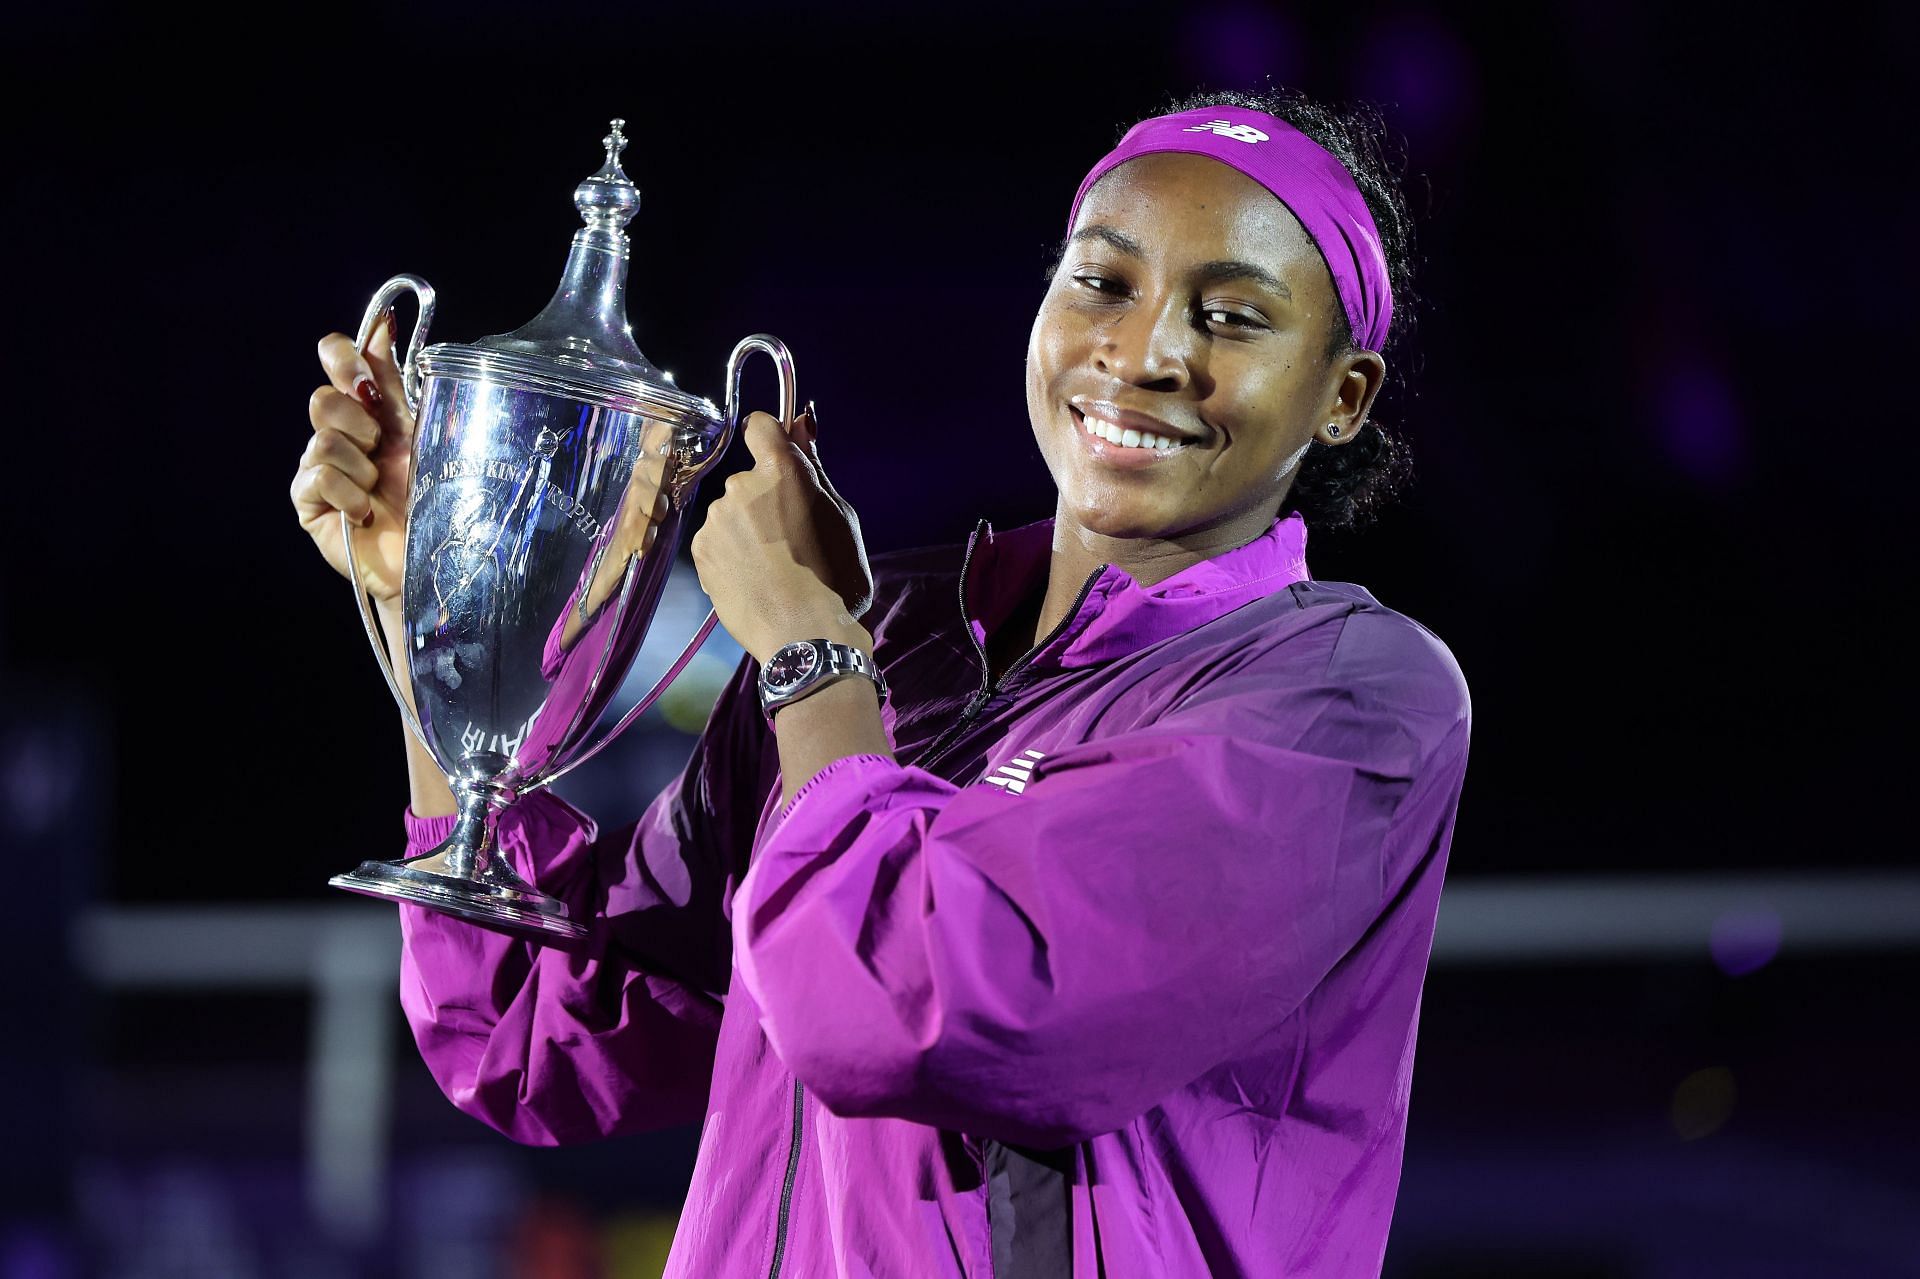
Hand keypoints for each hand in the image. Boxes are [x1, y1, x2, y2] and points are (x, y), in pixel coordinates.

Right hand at [292, 313, 413, 601]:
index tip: (366, 375)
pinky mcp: (308, 500)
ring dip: (361, 467)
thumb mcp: (422, 433)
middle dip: (358, 423)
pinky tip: (366, 512)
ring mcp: (319, 466)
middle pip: (322, 398)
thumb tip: (383, 322)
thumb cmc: (434, 499)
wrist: (429, 559)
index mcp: (370, 409)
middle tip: (382, 448)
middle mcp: (340, 432)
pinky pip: (316, 475)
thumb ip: (396, 382)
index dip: (344, 356)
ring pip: (323, 439)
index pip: (338, 358)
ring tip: (380, 490)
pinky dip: (349, 493)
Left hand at [691, 409, 872, 663]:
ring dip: (746, 530)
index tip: (778, 460)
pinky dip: (731, 554)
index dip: (770, 438)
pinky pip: (716, 541)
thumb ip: (813, 466)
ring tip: (771, 567)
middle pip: (749, 480)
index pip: (761, 425)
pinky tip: (753, 580)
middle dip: (765, 500)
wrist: (803, 634)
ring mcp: (716, 520)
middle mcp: (740, 486)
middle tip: (790, 539)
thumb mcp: (840, 515)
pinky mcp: (701, 551)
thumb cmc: (834, 576)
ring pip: (731, 514)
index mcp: (781, 471)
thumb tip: (802, 420)